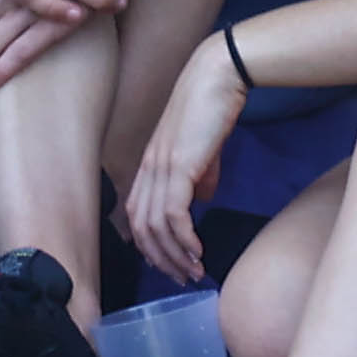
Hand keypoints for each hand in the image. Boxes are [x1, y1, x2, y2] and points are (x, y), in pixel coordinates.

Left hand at [120, 37, 249, 281]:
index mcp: (150, 165)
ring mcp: (160, 168)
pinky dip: (184, 239)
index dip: (149, 244)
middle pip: (141, 228)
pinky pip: (174, 214)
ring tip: (194, 272)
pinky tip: (198, 251)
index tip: (169, 264)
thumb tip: (202, 199)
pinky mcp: (178, 166)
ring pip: (155, 227)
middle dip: (160, 259)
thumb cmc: (212, 108)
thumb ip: (200, 175)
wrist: (219, 77)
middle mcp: (148, 169)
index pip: (136, 215)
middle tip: (182, 279)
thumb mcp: (203, 150)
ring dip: (174, 255)